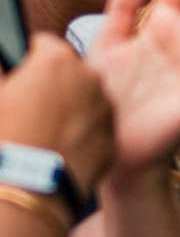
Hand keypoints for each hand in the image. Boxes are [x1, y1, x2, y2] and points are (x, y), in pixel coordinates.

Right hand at [0, 35, 112, 197]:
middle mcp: (88, 77)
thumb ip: (3, 73)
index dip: (31, 60)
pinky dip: (83, 132)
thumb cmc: (5, 142)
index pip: (45, 45)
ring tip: (46, 133)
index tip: (23, 78)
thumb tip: (5, 68)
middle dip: (55, 83)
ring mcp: (104, 107)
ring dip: (72, 106)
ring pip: (88, 97)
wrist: (26, 191)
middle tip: (33, 110)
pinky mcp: (111, 136)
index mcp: (56, 60)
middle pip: (71, 70)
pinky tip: (61, 149)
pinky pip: (97, 126)